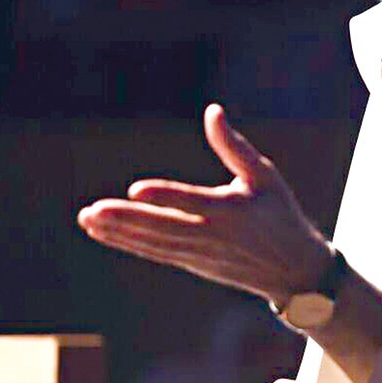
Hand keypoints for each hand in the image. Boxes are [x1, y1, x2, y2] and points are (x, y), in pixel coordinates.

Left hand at [77, 104, 331, 302]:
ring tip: (87, 218)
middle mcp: (212, 235)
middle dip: (126, 220)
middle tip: (92, 210)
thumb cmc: (281, 214)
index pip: (192, 203)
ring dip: (119, 232)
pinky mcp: (193, 263)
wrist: (294, 271)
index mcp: (232, 211)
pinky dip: (128, 243)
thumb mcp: (264, 176)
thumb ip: (234, 146)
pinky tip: (103, 232)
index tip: (135, 189)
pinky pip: (155, 252)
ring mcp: (200, 253)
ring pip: (153, 242)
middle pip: (163, 227)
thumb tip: (213, 111)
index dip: (164, 196)